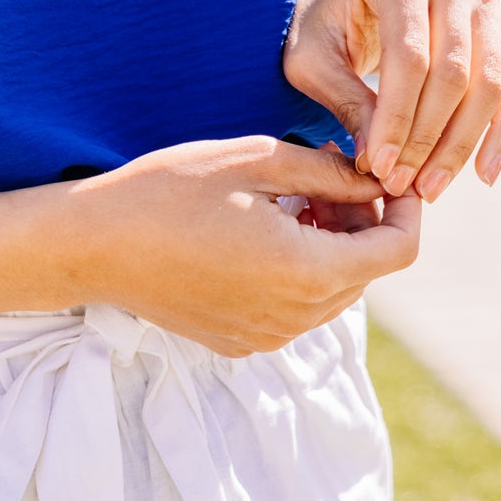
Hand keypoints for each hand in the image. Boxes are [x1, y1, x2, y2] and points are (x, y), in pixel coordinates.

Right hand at [68, 134, 418, 354]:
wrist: (93, 244)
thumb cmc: (170, 190)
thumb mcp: (254, 159)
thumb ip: (327, 171)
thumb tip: (373, 178)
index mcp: (307, 272)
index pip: (397, 251)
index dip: (406, 208)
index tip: (389, 173)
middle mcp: (295, 317)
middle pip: (366, 272)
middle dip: (362, 221)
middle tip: (328, 172)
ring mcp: (266, 336)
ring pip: (332, 292)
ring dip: (330, 245)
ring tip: (291, 198)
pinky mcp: (240, 341)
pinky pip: (295, 307)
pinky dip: (297, 270)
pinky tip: (259, 230)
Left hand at [282, 0, 500, 201]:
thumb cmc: (319, 26)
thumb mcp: (311, 59)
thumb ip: (346, 101)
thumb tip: (380, 161)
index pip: (409, 56)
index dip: (397, 119)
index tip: (378, 168)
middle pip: (454, 72)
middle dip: (428, 139)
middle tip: (403, 186)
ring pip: (489, 85)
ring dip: (462, 145)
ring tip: (432, 189)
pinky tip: (482, 175)